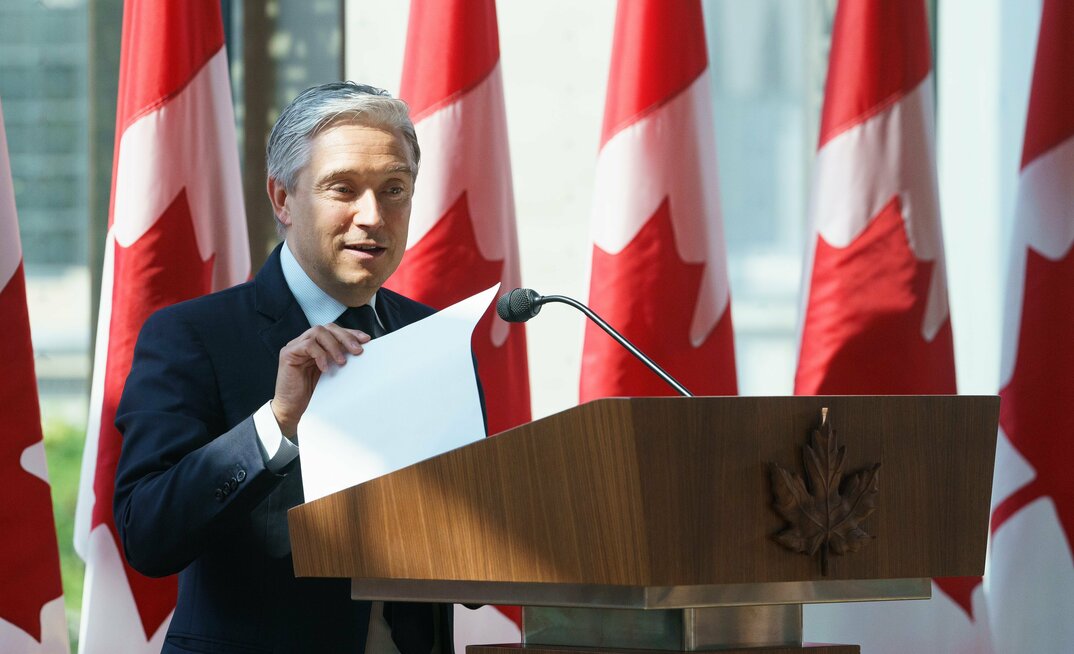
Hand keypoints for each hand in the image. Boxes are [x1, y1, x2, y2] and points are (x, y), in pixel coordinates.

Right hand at [271, 324, 370, 438]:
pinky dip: (320, 355)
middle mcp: (305, 342)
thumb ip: (340, 359)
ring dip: (334, 345)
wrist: (292, 408)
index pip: (334, 331)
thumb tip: (359, 351)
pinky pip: (307, 345)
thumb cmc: (311, 393)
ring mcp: (295, 346)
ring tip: (341, 361)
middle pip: (328, 328)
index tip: (365, 339)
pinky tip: (325, 368)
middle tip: (357, 350)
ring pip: (318, 332)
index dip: (350, 333)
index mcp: (316, 345)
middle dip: (346, 337)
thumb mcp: (332, 372)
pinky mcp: (288, 353)